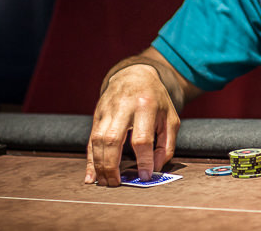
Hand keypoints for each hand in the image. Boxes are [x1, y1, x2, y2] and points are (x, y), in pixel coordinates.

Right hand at [84, 64, 179, 185]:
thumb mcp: (170, 118)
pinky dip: (90, 160)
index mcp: (146, 106)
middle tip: (117, 184)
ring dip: (99, 165)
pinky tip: (91, 176)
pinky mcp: (97, 114)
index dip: (143, 160)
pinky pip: (90, 140)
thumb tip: (156, 167)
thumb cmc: (156, 100)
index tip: (144, 177)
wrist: (135, 75)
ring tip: (105, 183)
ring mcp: (107, 110)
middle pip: (113, 140)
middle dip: (112, 166)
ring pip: (98, 141)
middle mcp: (124, 107)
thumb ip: (167, 144)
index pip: (142, 138)